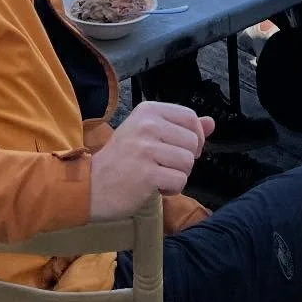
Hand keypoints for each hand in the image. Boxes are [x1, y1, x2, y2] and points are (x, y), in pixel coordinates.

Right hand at [89, 102, 211, 218]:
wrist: (89, 185)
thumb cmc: (121, 160)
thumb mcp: (148, 134)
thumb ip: (181, 128)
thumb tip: (212, 123)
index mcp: (148, 110)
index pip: (190, 117)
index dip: (195, 136)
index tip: (182, 149)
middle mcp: (148, 125)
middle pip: (193, 142)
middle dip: (185, 160)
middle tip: (164, 166)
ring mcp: (147, 149)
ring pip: (188, 163)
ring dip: (178, 176)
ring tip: (158, 177)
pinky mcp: (147, 174)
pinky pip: (179, 181)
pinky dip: (172, 190)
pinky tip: (155, 188)